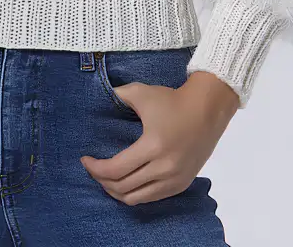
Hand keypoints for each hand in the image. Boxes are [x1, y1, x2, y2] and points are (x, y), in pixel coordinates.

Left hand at [80, 70, 239, 204]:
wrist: (207, 109)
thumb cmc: (173, 100)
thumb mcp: (142, 93)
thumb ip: (118, 95)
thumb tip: (98, 97)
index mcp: (152, 147)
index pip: (116, 169)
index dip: (96, 168)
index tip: (85, 160)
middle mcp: (164, 168)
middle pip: (123, 187)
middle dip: (102, 180)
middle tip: (93, 169)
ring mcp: (174, 180)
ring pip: (136, 198)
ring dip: (116, 192)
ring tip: (107, 178)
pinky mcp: (181, 184)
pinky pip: (151, 198)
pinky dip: (135, 194)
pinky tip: (126, 183)